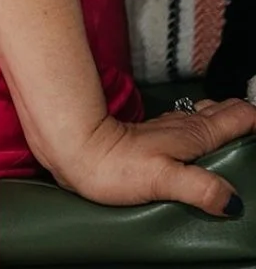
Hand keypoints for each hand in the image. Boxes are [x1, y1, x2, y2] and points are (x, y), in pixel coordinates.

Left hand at [56, 99, 255, 214]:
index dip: (255, 119)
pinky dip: (202, 126)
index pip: (236, 117)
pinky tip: (197, 139)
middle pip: (223, 112)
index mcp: (193, 134)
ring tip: (237, 132)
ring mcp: (166, 128)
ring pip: (205, 116)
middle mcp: (183, 125)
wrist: (74, 148)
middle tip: (254, 131)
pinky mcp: (151, 136)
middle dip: (244, 117)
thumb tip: (233, 200)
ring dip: (224, 119)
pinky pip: (187, 124)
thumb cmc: (114, 165)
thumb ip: (200, 187)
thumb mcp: (163, 180)